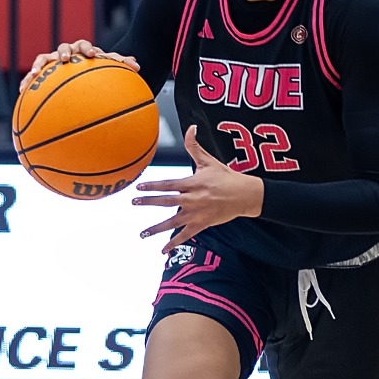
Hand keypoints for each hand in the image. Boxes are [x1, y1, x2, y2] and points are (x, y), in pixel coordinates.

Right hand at [21, 40, 139, 90]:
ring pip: (44, 59)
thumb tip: (137, 65)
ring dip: (39, 65)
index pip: (85, 46)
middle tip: (65, 59)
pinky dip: (27, 81)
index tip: (92, 54)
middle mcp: (68, 53)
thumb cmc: (98, 73)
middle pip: (64, 47)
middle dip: (64, 52)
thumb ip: (121, 66)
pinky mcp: (42, 72)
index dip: (87, 48)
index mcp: (84, 51)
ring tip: (34, 74)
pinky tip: (21, 91)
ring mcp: (53, 62)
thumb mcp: (110, 70)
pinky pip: (33, 76)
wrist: (84, 75)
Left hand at [131, 126, 264, 251]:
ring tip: (141, 233)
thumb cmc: (226, 177)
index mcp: (193, 183)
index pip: (168, 184)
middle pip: (166, 202)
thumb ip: (194, 146)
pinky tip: (163, 251)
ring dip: (156, 228)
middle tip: (133, 203)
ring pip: (172, 222)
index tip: (138, 187)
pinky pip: (185, 236)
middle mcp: (193, 199)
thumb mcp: (209, 161)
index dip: (153, 185)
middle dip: (148, 202)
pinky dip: (174, 244)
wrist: (244, 195)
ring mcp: (196, 214)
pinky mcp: (202, 225)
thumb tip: (190, 127)